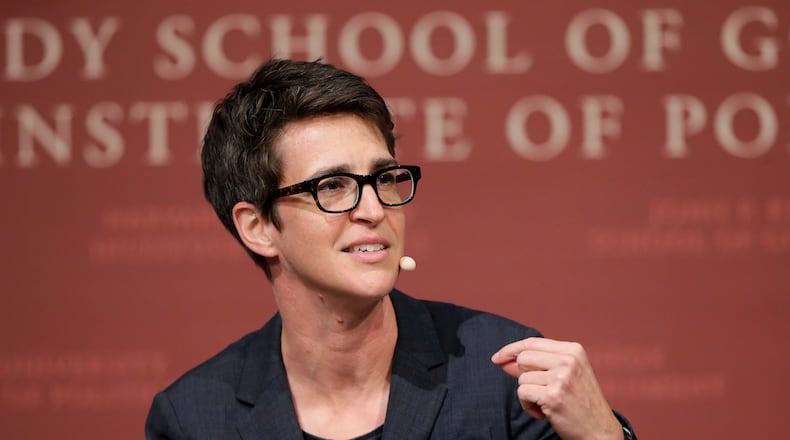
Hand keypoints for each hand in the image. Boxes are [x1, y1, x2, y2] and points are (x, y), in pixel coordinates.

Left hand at [491, 337, 621, 439]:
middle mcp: (568, 360)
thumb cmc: (580, 403)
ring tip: (547, 403)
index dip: (511, 350)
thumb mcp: (565, 375)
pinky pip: (522, 393)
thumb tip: (502, 360)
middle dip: (523, 376)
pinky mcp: (552, 396)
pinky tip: (544, 412)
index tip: (497, 357)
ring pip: (522, 378)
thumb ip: (536, 365)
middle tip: (541, 390)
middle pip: (523, 358)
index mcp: (573, 350)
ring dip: (529, 394)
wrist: (599, 431)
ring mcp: (561, 378)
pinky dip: (528, 406)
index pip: (532, 343)